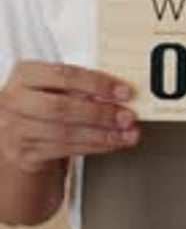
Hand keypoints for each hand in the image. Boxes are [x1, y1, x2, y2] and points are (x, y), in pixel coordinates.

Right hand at [0, 60, 139, 174]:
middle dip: (100, 113)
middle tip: (126, 116)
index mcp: (25, 74)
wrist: (18, 138)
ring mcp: (17, 129)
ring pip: (66, 133)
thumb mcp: (53, 87)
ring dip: (102, 134)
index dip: (97, 83)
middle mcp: (16, 101)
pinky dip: (93, 147)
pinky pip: (65, 150)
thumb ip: (78, 86)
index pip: (65, 75)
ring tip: (125, 133)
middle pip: (63, 107)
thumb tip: (118, 90)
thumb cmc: (41, 105)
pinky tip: (110, 143)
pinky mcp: (25, 154)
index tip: (123, 91)